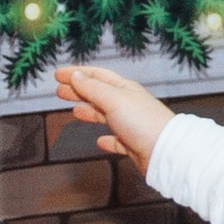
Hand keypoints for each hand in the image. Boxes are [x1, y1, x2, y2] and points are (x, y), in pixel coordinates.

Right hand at [54, 64, 173, 169]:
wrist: (164, 151)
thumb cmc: (142, 121)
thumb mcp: (114, 99)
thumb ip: (94, 88)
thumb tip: (76, 75)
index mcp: (125, 90)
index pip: (98, 76)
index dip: (78, 73)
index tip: (58, 74)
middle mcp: (129, 104)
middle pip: (99, 94)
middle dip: (79, 91)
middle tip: (59, 91)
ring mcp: (131, 124)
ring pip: (106, 115)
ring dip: (89, 111)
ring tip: (74, 110)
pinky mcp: (133, 144)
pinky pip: (117, 140)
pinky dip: (106, 139)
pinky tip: (100, 141)